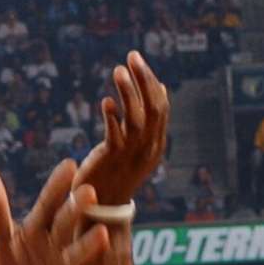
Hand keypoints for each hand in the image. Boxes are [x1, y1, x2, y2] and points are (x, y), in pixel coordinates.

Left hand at [0, 158, 112, 264]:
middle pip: (64, 224)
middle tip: (88, 191)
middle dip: (75, 209)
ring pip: (76, 255)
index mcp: (39, 226)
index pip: (46, 203)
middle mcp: (56, 242)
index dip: (55, 185)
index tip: (69, 164)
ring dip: (89, 245)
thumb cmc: (21, 262)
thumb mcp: (4, 237)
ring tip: (102, 234)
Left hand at [72, 50, 168, 205]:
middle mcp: (148, 148)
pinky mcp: (111, 161)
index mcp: (156, 144)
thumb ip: (148, 119)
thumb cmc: (117, 173)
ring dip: (129, 93)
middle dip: (144, 80)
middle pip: (153, 108)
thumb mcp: (138, 145)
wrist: (102, 208)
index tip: (138, 61)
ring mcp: (131, 155)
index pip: (161, 107)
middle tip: (132, 56)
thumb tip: (161, 87)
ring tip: (119, 71)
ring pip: (137, 119)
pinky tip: (106, 102)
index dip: (151, 82)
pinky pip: (115, 136)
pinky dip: (112, 117)